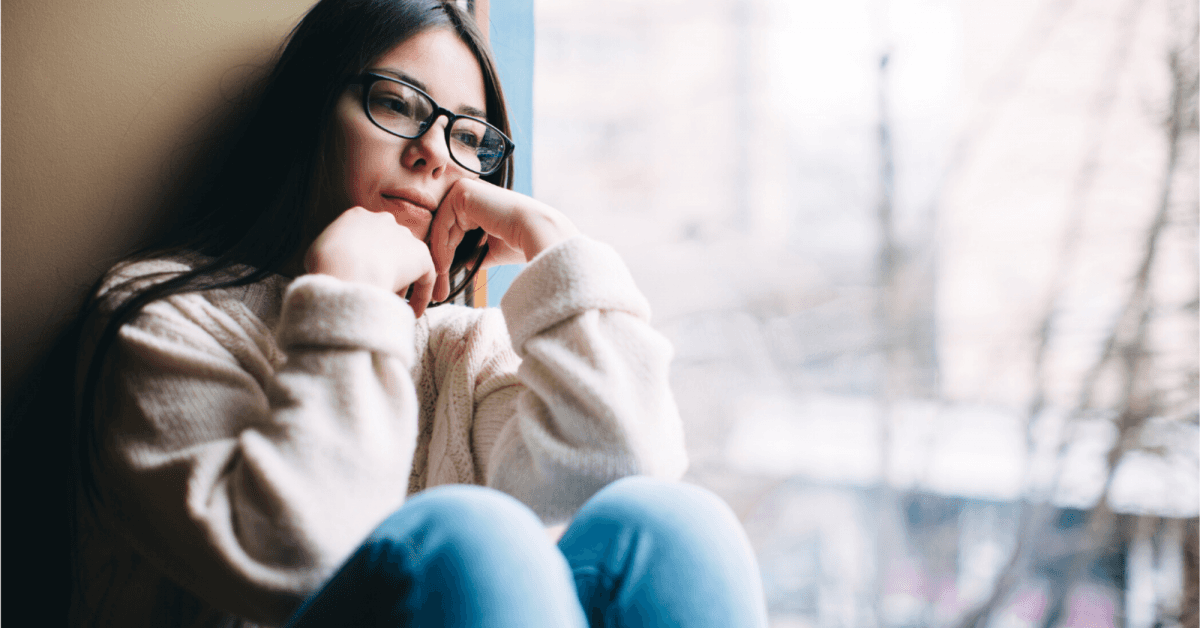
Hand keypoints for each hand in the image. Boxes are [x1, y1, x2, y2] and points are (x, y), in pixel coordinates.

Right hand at [305, 207, 437, 315]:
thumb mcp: (316, 254)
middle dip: (384, 270)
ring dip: (402, 285)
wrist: (345, 269)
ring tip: (393, 306)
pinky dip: (421, 295)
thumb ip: (330, 257)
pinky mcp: (421, 255)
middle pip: (388, 248)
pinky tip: (413, 313)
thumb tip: (333, 271)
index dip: (365, 261)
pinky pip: (426, 277)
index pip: (366, 238)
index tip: (362, 279)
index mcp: (357, 216)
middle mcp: (383, 221)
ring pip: (407, 263)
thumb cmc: (325, 266)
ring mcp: (404, 236)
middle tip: (377, 293)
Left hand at [427, 178, 578, 301]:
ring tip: (440, 279)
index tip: (443, 281)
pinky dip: (439, 245)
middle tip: (438, 287)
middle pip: (444, 228)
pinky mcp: (462, 191)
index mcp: (480, 204)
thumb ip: (476, 253)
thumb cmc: (521, 243)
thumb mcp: (492, 250)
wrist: (537, 233)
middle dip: (440, 258)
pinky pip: (441, 222)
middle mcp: (472, 193)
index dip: (447, 255)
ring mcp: (466, 189)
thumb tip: (465, 263)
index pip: (454, 230)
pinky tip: (444, 266)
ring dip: (438, 255)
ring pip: (440, 226)